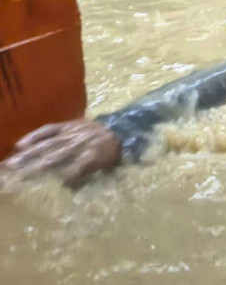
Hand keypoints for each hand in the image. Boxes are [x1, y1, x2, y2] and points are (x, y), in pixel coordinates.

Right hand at [0, 120, 121, 187]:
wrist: (123, 128)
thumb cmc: (113, 156)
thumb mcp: (108, 171)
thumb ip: (91, 181)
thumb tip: (70, 192)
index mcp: (93, 157)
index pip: (74, 171)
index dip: (61, 180)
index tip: (44, 191)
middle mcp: (80, 144)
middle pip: (54, 158)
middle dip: (34, 168)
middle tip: (14, 179)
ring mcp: (73, 133)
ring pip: (48, 144)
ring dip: (29, 155)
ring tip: (11, 164)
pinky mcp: (69, 124)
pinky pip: (50, 129)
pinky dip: (35, 136)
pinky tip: (20, 144)